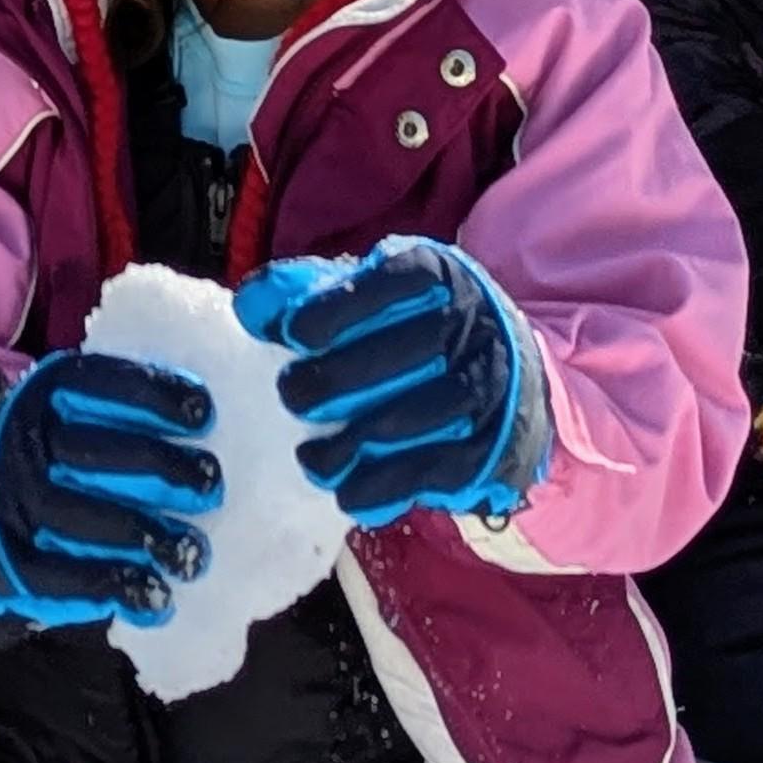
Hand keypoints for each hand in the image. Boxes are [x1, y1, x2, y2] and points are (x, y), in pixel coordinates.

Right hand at [0, 353, 222, 642]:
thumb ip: (115, 409)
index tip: (203, 414)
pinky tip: (154, 596)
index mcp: (41, 397)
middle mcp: (20, 446)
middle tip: (210, 485)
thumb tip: (200, 417)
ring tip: (191, 551)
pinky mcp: (1, 564)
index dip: (155, 398)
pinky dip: (112, 587)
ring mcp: (7, 506)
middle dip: (163, 468)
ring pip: (84, 519)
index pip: (102, 386)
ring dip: (146, 536)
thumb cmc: (41, 449)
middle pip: (100, 453)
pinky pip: (61, 578)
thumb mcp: (64, 410)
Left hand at [233, 237, 551, 525]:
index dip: (336, 310)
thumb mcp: (378, 297)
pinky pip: (421, 471)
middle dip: (329, 382)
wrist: (511, 379)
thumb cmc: (419, 332)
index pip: (389, 284)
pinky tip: (345, 486)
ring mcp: (486, 387)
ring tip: (310, 456)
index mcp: (441, 276)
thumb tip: (252, 306)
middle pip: (393, 355)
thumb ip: (315, 294)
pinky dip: (375, 485)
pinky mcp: (486, 446)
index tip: (295, 335)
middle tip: (292, 396)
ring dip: (345, 445)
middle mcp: (472, 324)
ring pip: (404, 419)